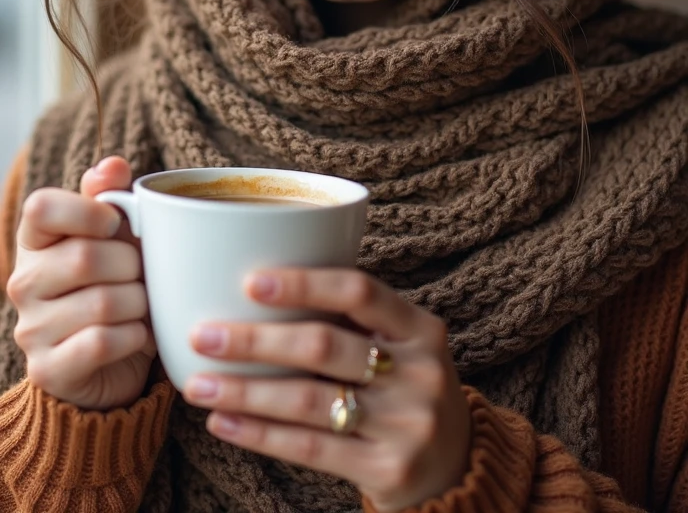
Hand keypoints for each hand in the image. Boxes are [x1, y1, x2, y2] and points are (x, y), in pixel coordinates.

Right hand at [7, 157, 156, 410]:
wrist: (116, 357)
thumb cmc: (117, 282)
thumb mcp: (117, 235)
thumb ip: (111, 196)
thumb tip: (112, 164)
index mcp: (36, 240)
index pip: (40, 207)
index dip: (87, 211)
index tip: (116, 223)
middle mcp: (23, 282)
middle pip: (84, 258)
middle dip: (131, 266)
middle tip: (141, 275)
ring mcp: (30, 328)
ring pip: (101, 303)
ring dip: (138, 304)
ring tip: (141, 306)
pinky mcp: (47, 369)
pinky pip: (100, 343)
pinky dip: (133, 337)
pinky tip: (136, 334)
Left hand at [183, 269, 470, 512]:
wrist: (456, 466)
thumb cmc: (405, 388)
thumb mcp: (399, 345)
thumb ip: (351, 320)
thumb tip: (254, 290)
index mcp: (421, 328)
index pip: (359, 292)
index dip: (304, 284)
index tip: (249, 281)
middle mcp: (420, 372)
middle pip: (324, 347)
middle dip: (256, 340)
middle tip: (203, 335)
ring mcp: (407, 424)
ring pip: (309, 401)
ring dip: (245, 390)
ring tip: (197, 384)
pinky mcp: (389, 470)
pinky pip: (311, 449)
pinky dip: (260, 434)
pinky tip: (223, 422)